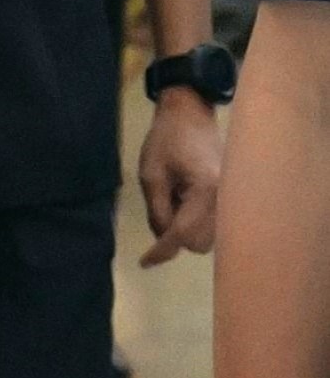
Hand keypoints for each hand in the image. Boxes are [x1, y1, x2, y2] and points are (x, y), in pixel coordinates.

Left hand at [142, 86, 226, 265]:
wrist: (191, 115)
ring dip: (185, 230)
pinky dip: (195, 222)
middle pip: (198, 243)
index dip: (162, 251)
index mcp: (206, 191)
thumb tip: (163, 240)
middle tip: (160, 208)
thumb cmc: (166, 140)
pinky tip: (183, 199)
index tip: (144, 262)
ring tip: (173, 198)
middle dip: (175, 238)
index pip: (182, 234)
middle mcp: (226, 200)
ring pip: (207, 238)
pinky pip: (212, 225)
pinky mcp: (230, 199)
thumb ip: (157, 211)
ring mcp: (232, 200)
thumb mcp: (151, 175)